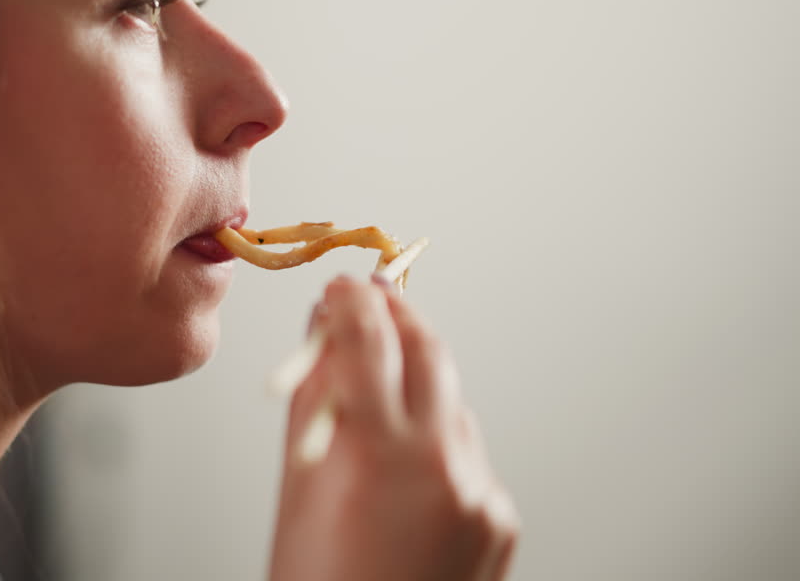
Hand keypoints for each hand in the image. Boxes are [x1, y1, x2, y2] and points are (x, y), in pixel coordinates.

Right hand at [268, 276, 518, 580]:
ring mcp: (485, 494)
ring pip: (450, 403)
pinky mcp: (501, 516)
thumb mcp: (298, 490)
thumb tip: (323, 332)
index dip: (354, 301)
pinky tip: (401, 467)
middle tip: (369, 297)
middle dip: (399, 317)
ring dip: (415, 383)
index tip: (340, 282)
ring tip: (373, 392)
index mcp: (389, 460)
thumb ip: (315, 400)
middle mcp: (452, 469)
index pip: (373, 343)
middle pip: (432, 354)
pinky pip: (466, 453)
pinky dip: (435, 441)